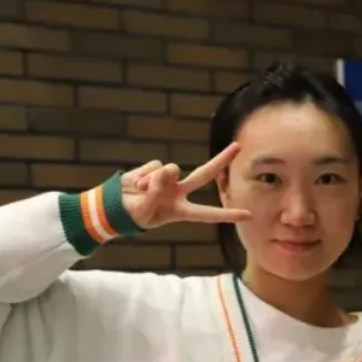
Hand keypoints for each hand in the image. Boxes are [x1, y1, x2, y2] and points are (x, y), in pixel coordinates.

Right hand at [122, 143, 252, 229]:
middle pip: (203, 174)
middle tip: (238, 146)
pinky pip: (154, 166)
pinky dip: (142, 175)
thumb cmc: (130, 216)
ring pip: (170, 169)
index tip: (249, 216)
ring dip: (153, 180)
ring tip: (138, 192)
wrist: (111, 207)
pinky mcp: (155, 170)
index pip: (208, 214)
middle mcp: (178, 193)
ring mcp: (167, 180)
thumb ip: (156, 191)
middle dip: (220, 160)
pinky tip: (134, 184)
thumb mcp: (144, 211)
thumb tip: (167, 169)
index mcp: (180, 211)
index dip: (228, 215)